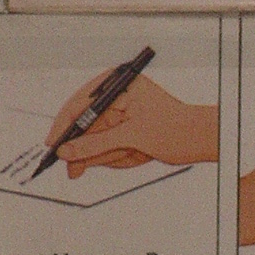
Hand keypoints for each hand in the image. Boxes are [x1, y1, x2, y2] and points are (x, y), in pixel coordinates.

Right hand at [46, 73, 219, 173]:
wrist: (201, 140)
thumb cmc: (174, 129)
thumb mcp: (131, 137)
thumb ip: (95, 145)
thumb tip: (65, 152)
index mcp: (118, 83)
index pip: (80, 102)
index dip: (63, 125)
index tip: (53, 145)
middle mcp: (116, 96)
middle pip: (84, 125)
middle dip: (87, 149)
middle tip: (75, 170)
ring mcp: (120, 113)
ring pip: (96, 141)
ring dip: (112, 154)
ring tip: (134, 153)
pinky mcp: (124, 129)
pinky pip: (108, 149)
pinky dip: (118, 157)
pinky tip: (138, 154)